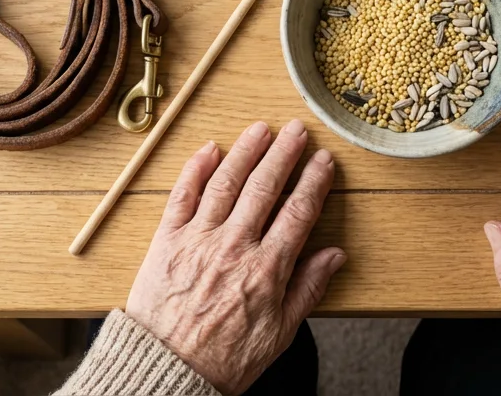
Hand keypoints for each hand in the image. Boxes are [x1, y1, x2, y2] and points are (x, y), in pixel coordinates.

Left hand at [125, 119, 345, 395]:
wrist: (167, 370)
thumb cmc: (223, 359)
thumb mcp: (279, 334)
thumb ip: (307, 289)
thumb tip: (334, 256)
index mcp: (266, 270)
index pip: (297, 213)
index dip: (314, 182)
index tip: (323, 161)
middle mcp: (233, 247)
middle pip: (264, 188)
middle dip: (283, 155)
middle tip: (296, 131)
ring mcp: (197, 240)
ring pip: (225, 183)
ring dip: (245, 152)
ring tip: (260, 130)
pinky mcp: (166, 240)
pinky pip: (181, 196)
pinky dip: (195, 169)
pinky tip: (209, 150)